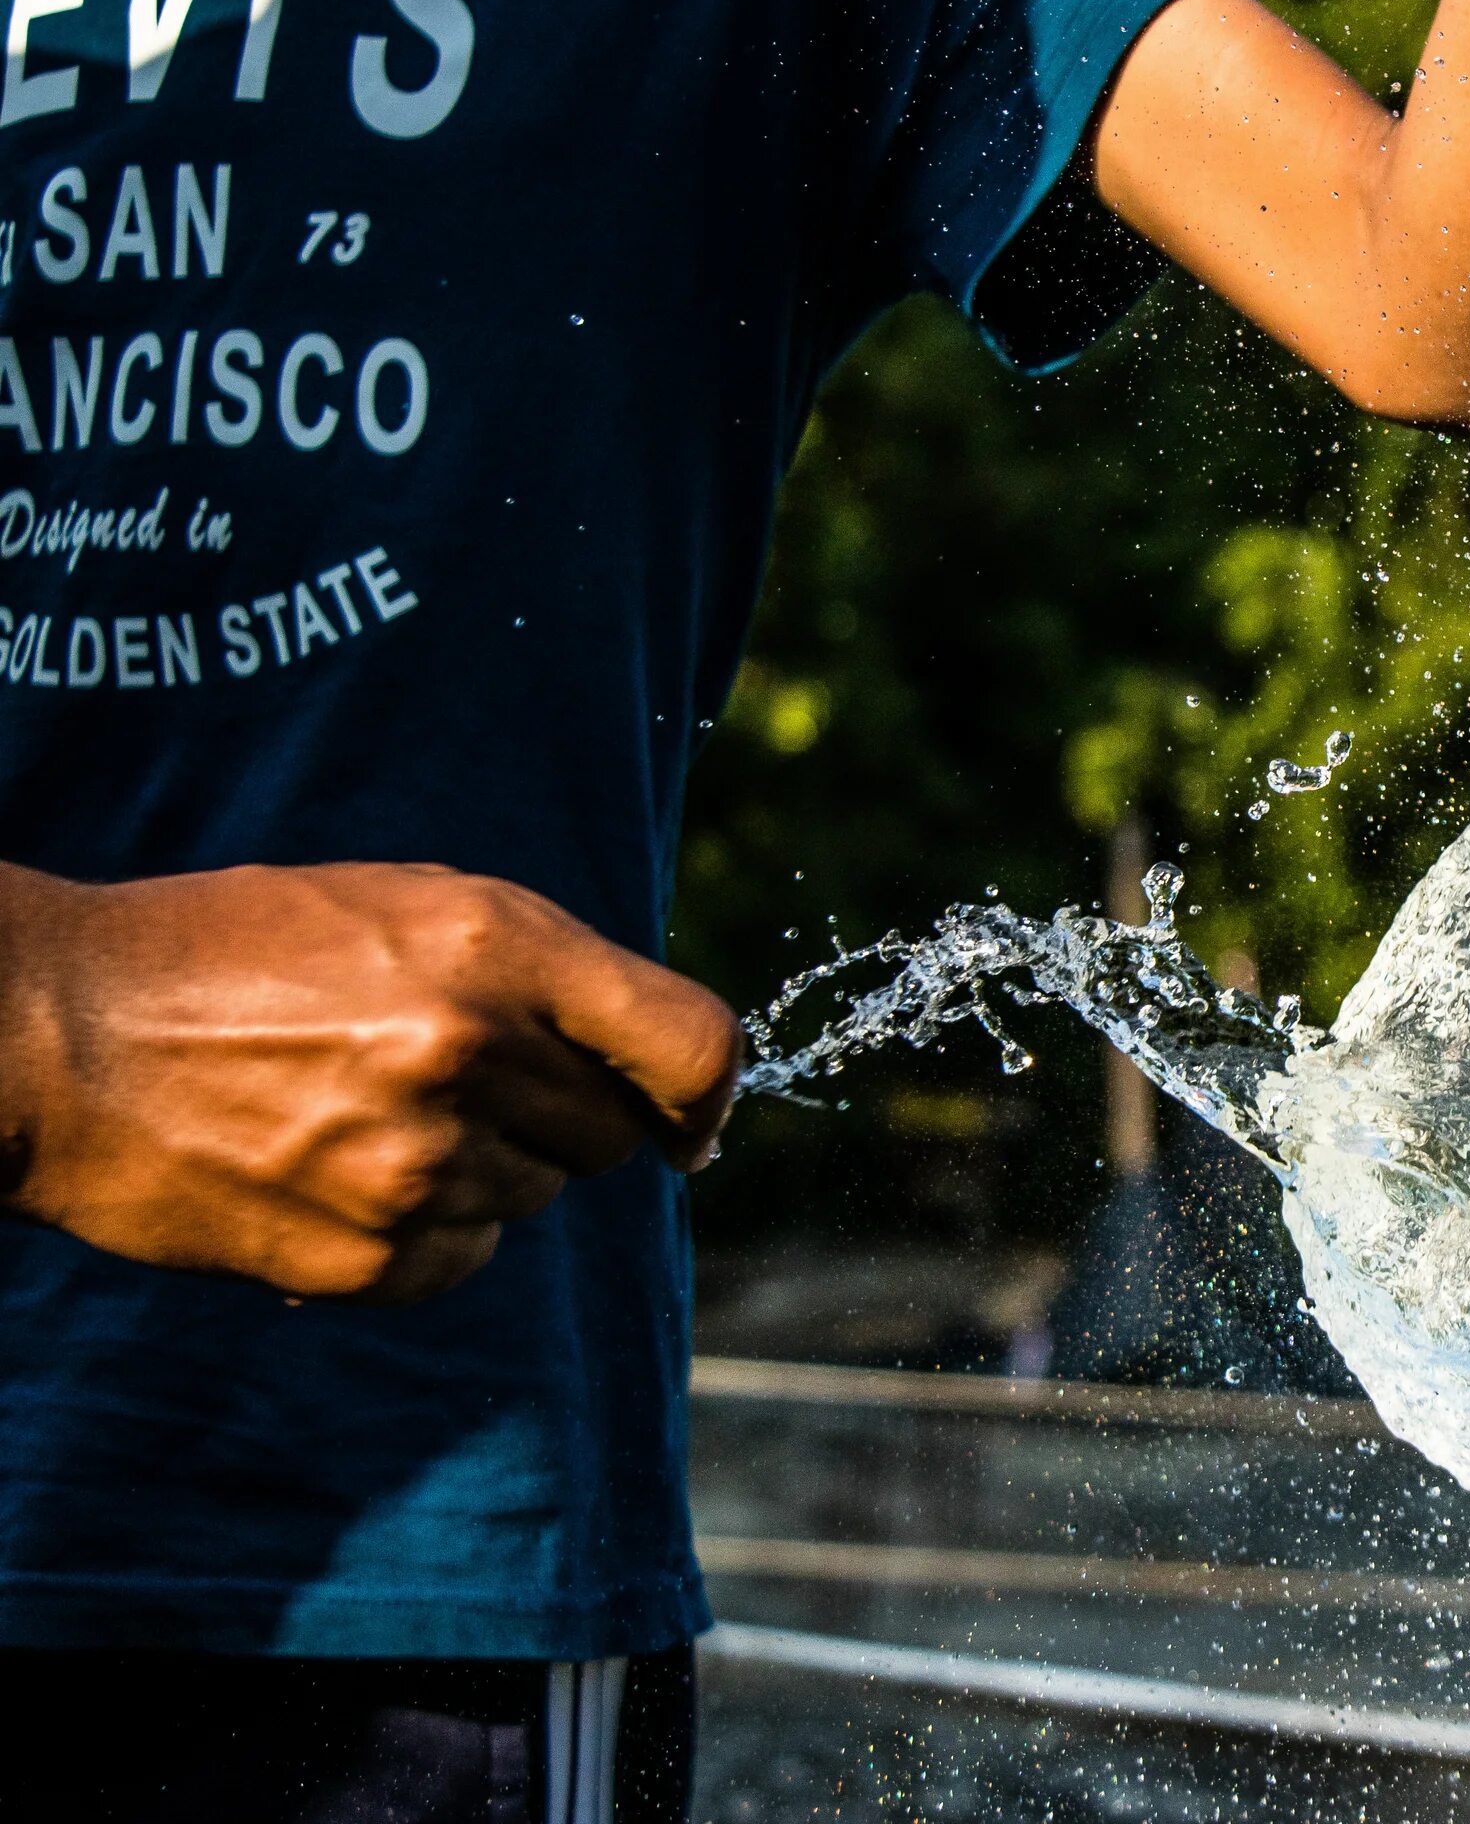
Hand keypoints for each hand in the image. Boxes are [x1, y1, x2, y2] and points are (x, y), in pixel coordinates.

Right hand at [0, 861, 740, 1303]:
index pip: (695, 1046)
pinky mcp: (370, 1255)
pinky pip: (467, 1256)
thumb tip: (684, 1080)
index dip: (712, 1091)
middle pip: (616, 1134)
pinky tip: (335, 1170)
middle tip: (463, 1078)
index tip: (696, 1116)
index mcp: (498, 946)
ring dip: (484, 1165)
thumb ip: (552, 976)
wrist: (58, 1036)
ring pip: (537, 1195)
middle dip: (566, 1113)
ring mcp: (419, 1163)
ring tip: (367, 1109)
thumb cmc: (248, 950)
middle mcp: (473, 1052)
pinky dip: (425, 1229)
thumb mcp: (414, 906)